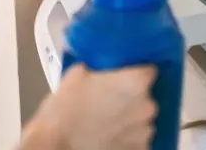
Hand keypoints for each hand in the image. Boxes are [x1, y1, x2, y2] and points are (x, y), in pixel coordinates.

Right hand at [18, 64, 157, 149]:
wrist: (56, 144)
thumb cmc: (65, 111)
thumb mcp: (77, 74)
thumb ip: (97, 66)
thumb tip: (99, 65)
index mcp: (135, 82)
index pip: (149, 70)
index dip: (135, 72)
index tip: (125, 76)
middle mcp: (146, 106)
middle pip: (146, 96)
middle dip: (131, 97)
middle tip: (110, 99)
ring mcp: (144, 130)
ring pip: (142, 118)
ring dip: (130, 118)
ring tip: (108, 120)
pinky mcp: (138, 149)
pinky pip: (138, 138)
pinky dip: (127, 136)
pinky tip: (110, 134)